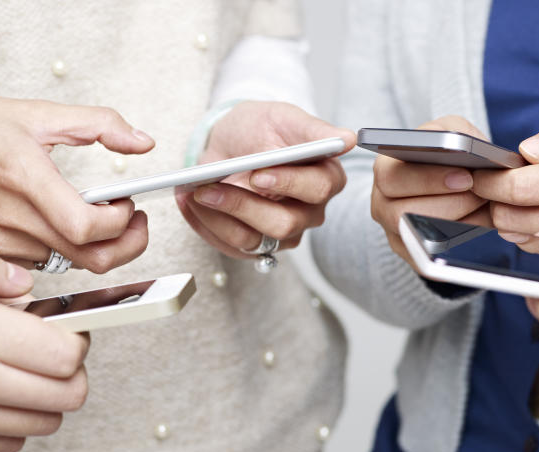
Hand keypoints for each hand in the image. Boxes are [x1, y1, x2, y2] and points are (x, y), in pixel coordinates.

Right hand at [0, 94, 153, 272]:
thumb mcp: (37, 112)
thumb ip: (99, 124)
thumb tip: (142, 143)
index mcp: (24, 177)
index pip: (87, 226)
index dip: (122, 222)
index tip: (128, 203)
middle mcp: (11, 218)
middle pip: (91, 259)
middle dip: (127, 243)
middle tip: (131, 219)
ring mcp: (1, 244)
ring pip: (73, 266)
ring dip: (96, 245)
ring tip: (94, 213)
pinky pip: (48, 266)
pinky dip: (68, 251)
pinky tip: (66, 225)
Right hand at [0, 231, 90, 451]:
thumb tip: (21, 282)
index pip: (67, 353)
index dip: (78, 335)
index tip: (65, 320)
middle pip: (67, 395)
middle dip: (73, 368)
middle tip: (51, 343)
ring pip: (42, 424)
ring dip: (48, 396)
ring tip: (24, 366)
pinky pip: (5, 445)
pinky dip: (15, 423)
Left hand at [175, 101, 353, 257]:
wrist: (232, 141)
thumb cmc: (263, 128)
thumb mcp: (284, 118)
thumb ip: (314, 130)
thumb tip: (348, 139)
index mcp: (326, 177)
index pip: (318, 189)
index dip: (288, 184)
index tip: (259, 174)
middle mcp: (309, 211)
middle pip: (284, 224)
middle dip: (243, 206)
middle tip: (211, 187)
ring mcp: (283, 232)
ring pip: (255, 240)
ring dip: (219, 218)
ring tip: (196, 194)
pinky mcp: (256, 245)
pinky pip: (231, 246)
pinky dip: (206, 226)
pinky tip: (191, 203)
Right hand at [370, 116, 491, 267]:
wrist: (452, 178)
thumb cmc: (449, 152)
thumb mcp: (451, 129)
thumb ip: (455, 131)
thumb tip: (465, 149)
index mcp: (384, 169)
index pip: (392, 177)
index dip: (427, 179)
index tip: (465, 177)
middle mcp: (382, 203)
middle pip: (403, 212)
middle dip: (449, 203)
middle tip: (480, 193)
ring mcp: (394, 231)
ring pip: (418, 235)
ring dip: (457, 221)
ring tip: (484, 205)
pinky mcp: (411, 253)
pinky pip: (429, 257)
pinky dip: (459, 240)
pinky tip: (479, 221)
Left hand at [472, 117, 538, 253]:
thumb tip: (529, 151)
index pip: (526, 186)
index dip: (495, 181)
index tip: (481, 174)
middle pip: (522, 218)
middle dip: (496, 204)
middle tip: (487, 191)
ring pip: (529, 238)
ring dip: (507, 223)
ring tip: (502, 204)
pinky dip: (523, 237)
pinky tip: (521, 222)